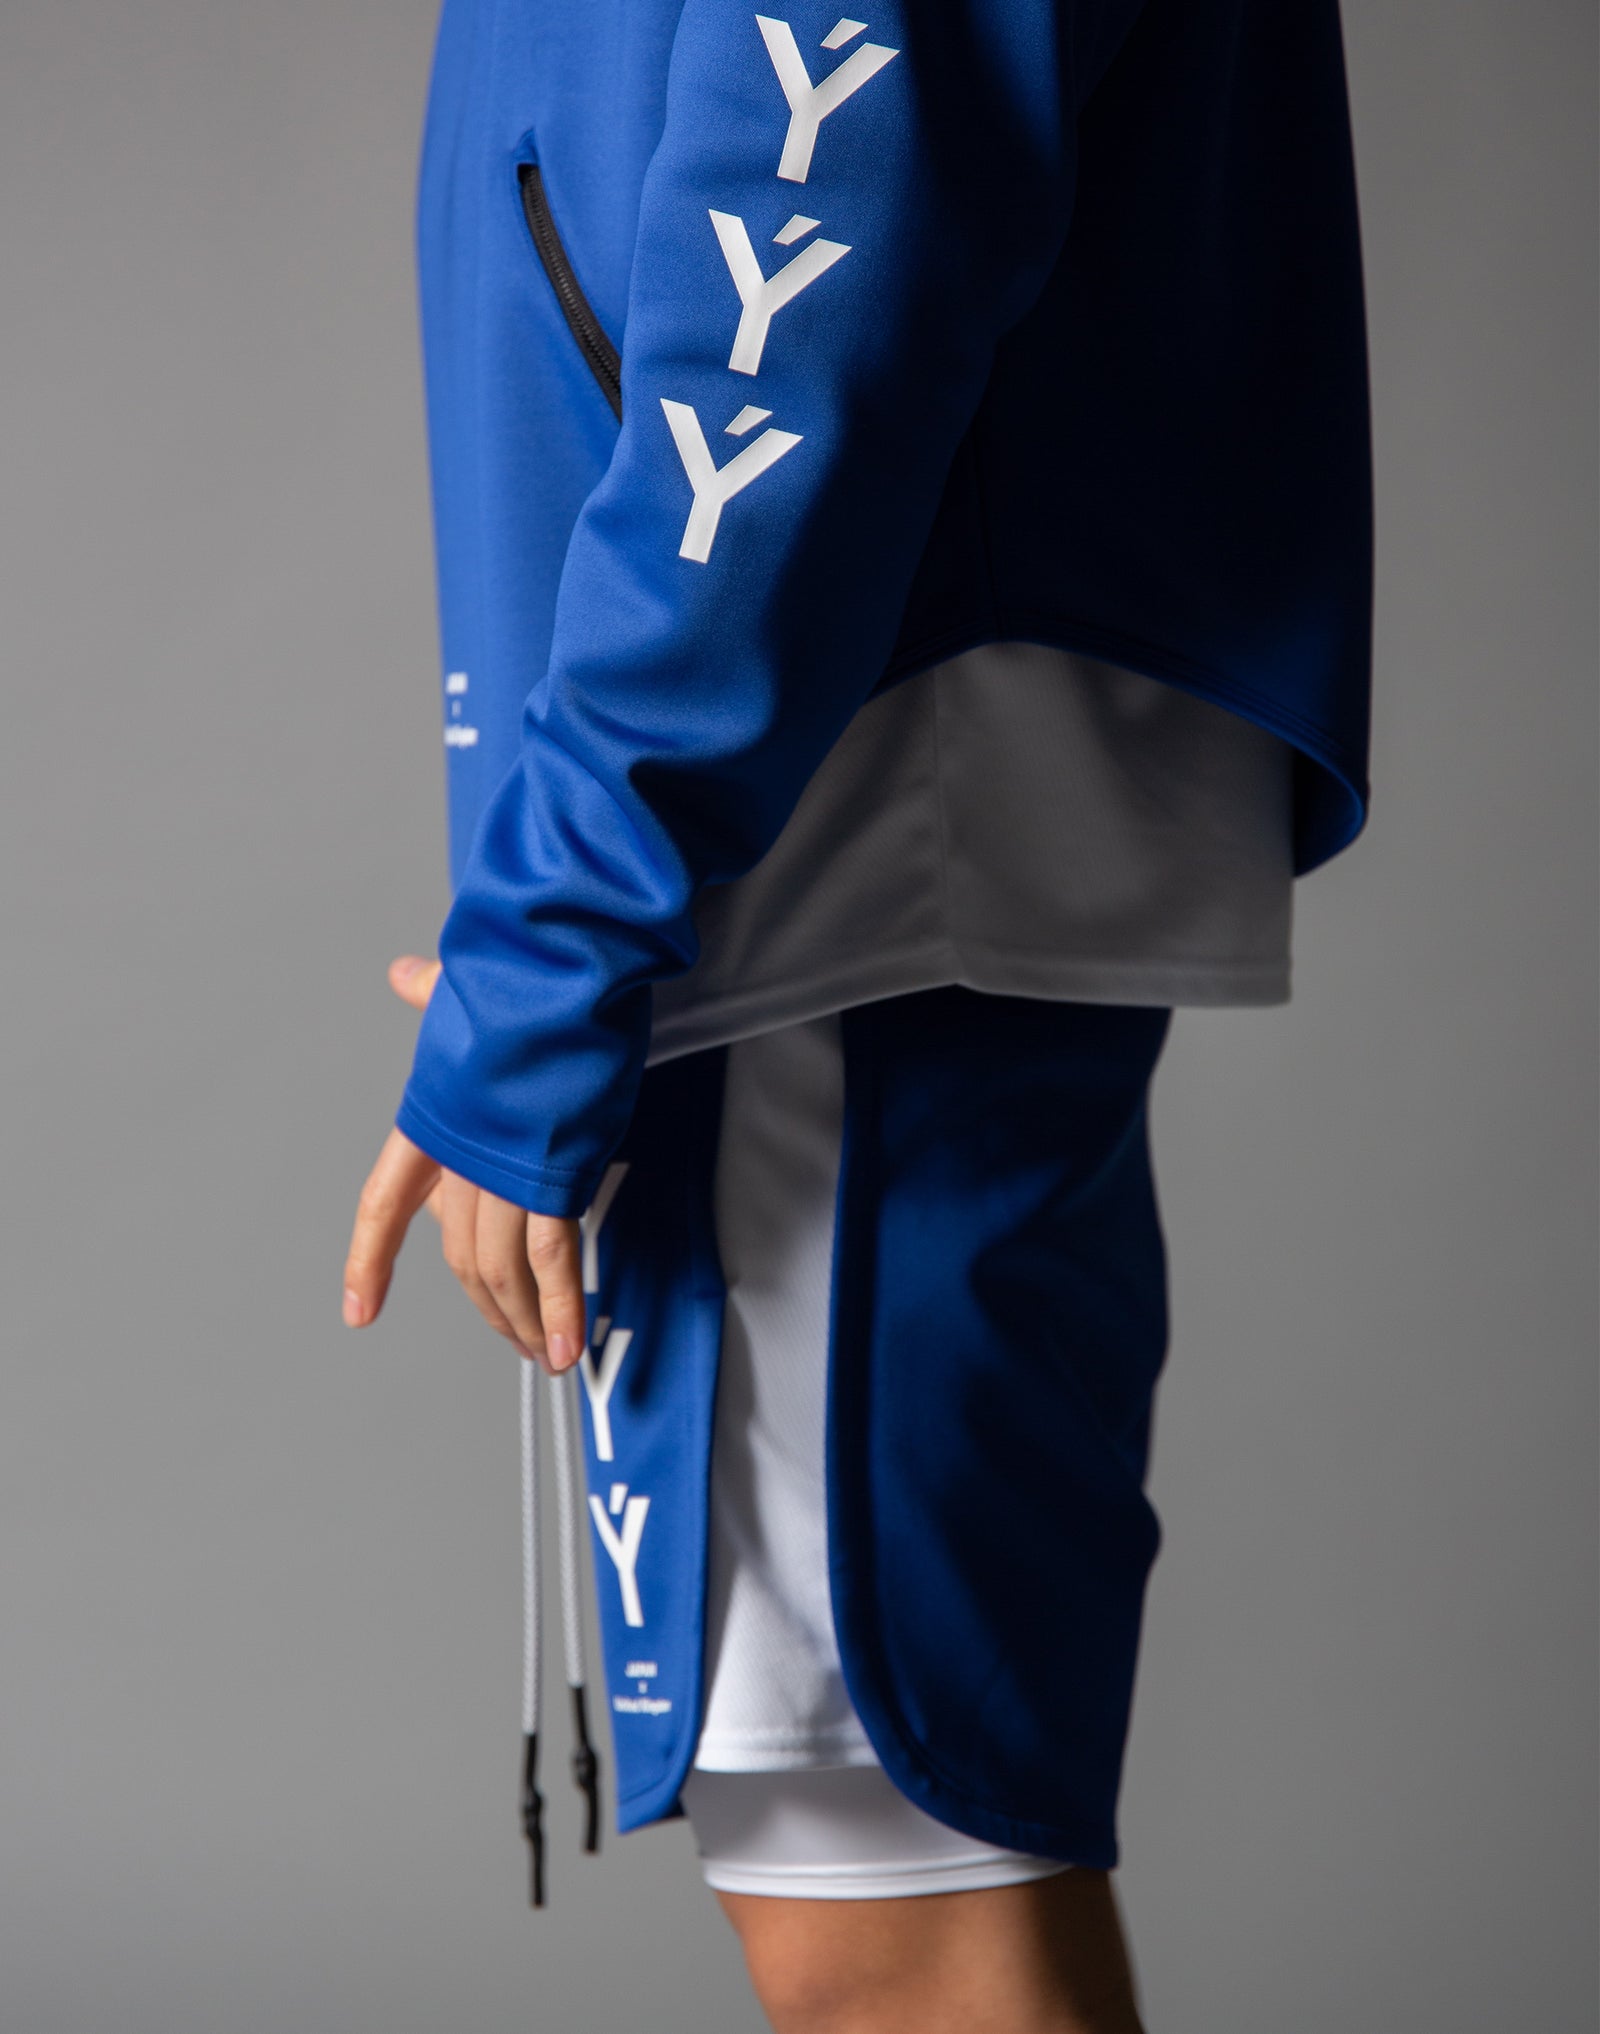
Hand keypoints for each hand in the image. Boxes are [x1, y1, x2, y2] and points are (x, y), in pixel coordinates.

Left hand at [342, 956, 584, 1373]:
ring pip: (502, 1270)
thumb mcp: (462, 992)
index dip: (369, 1261)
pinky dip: (560, 1307)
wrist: (558, 973)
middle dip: (489, 1309)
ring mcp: (504, 1170)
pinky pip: (551, 1259)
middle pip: (459, 1256)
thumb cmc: (517, 980)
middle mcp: (460, 1156)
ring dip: (525, 1321)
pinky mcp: (556, 1175)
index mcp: (429, 1122)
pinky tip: (567, 1342)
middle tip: (516, 1342)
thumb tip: (404, 973)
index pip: (384, 1205)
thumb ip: (433, 993)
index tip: (359, 1310)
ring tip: (546, 1357)